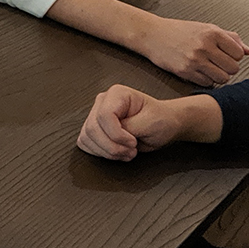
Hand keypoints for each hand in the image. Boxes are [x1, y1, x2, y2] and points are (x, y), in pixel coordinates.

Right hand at [79, 86, 195, 160]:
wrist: (163, 125)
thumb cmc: (160, 119)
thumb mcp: (151, 122)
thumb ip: (130, 127)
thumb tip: (114, 135)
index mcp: (116, 94)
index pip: (104, 115)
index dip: (117, 134)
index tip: (133, 142)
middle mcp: (102, 102)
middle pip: (92, 129)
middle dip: (112, 147)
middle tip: (131, 150)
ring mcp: (95, 116)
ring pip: (87, 138)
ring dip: (108, 152)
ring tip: (127, 152)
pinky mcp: (94, 130)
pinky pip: (86, 144)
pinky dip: (101, 153)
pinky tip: (117, 152)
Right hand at [140, 16, 248, 85]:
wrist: (153, 35)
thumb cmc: (179, 31)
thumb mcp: (206, 28)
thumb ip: (230, 38)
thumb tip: (248, 50)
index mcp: (212, 33)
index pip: (239, 53)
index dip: (235, 56)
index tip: (227, 55)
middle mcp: (204, 46)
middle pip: (233, 68)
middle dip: (228, 68)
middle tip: (219, 63)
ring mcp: (195, 60)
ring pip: (222, 78)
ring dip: (219, 76)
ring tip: (210, 68)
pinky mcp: (185, 71)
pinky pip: (207, 83)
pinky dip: (206, 80)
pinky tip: (200, 72)